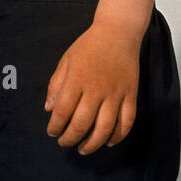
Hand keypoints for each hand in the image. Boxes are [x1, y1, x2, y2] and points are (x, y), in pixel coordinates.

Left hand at [44, 21, 140, 153]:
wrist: (118, 31)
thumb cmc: (89, 45)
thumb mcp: (66, 60)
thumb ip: (56, 85)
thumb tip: (49, 109)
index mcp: (77, 79)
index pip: (62, 111)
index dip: (55, 126)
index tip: (53, 132)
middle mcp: (96, 88)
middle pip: (82, 124)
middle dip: (70, 138)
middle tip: (65, 142)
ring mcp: (115, 93)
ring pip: (105, 128)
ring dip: (93, 144)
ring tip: (83, 148)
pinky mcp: (131, 94)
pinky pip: (127, 121)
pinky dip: (118, 136)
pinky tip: (109, 142)